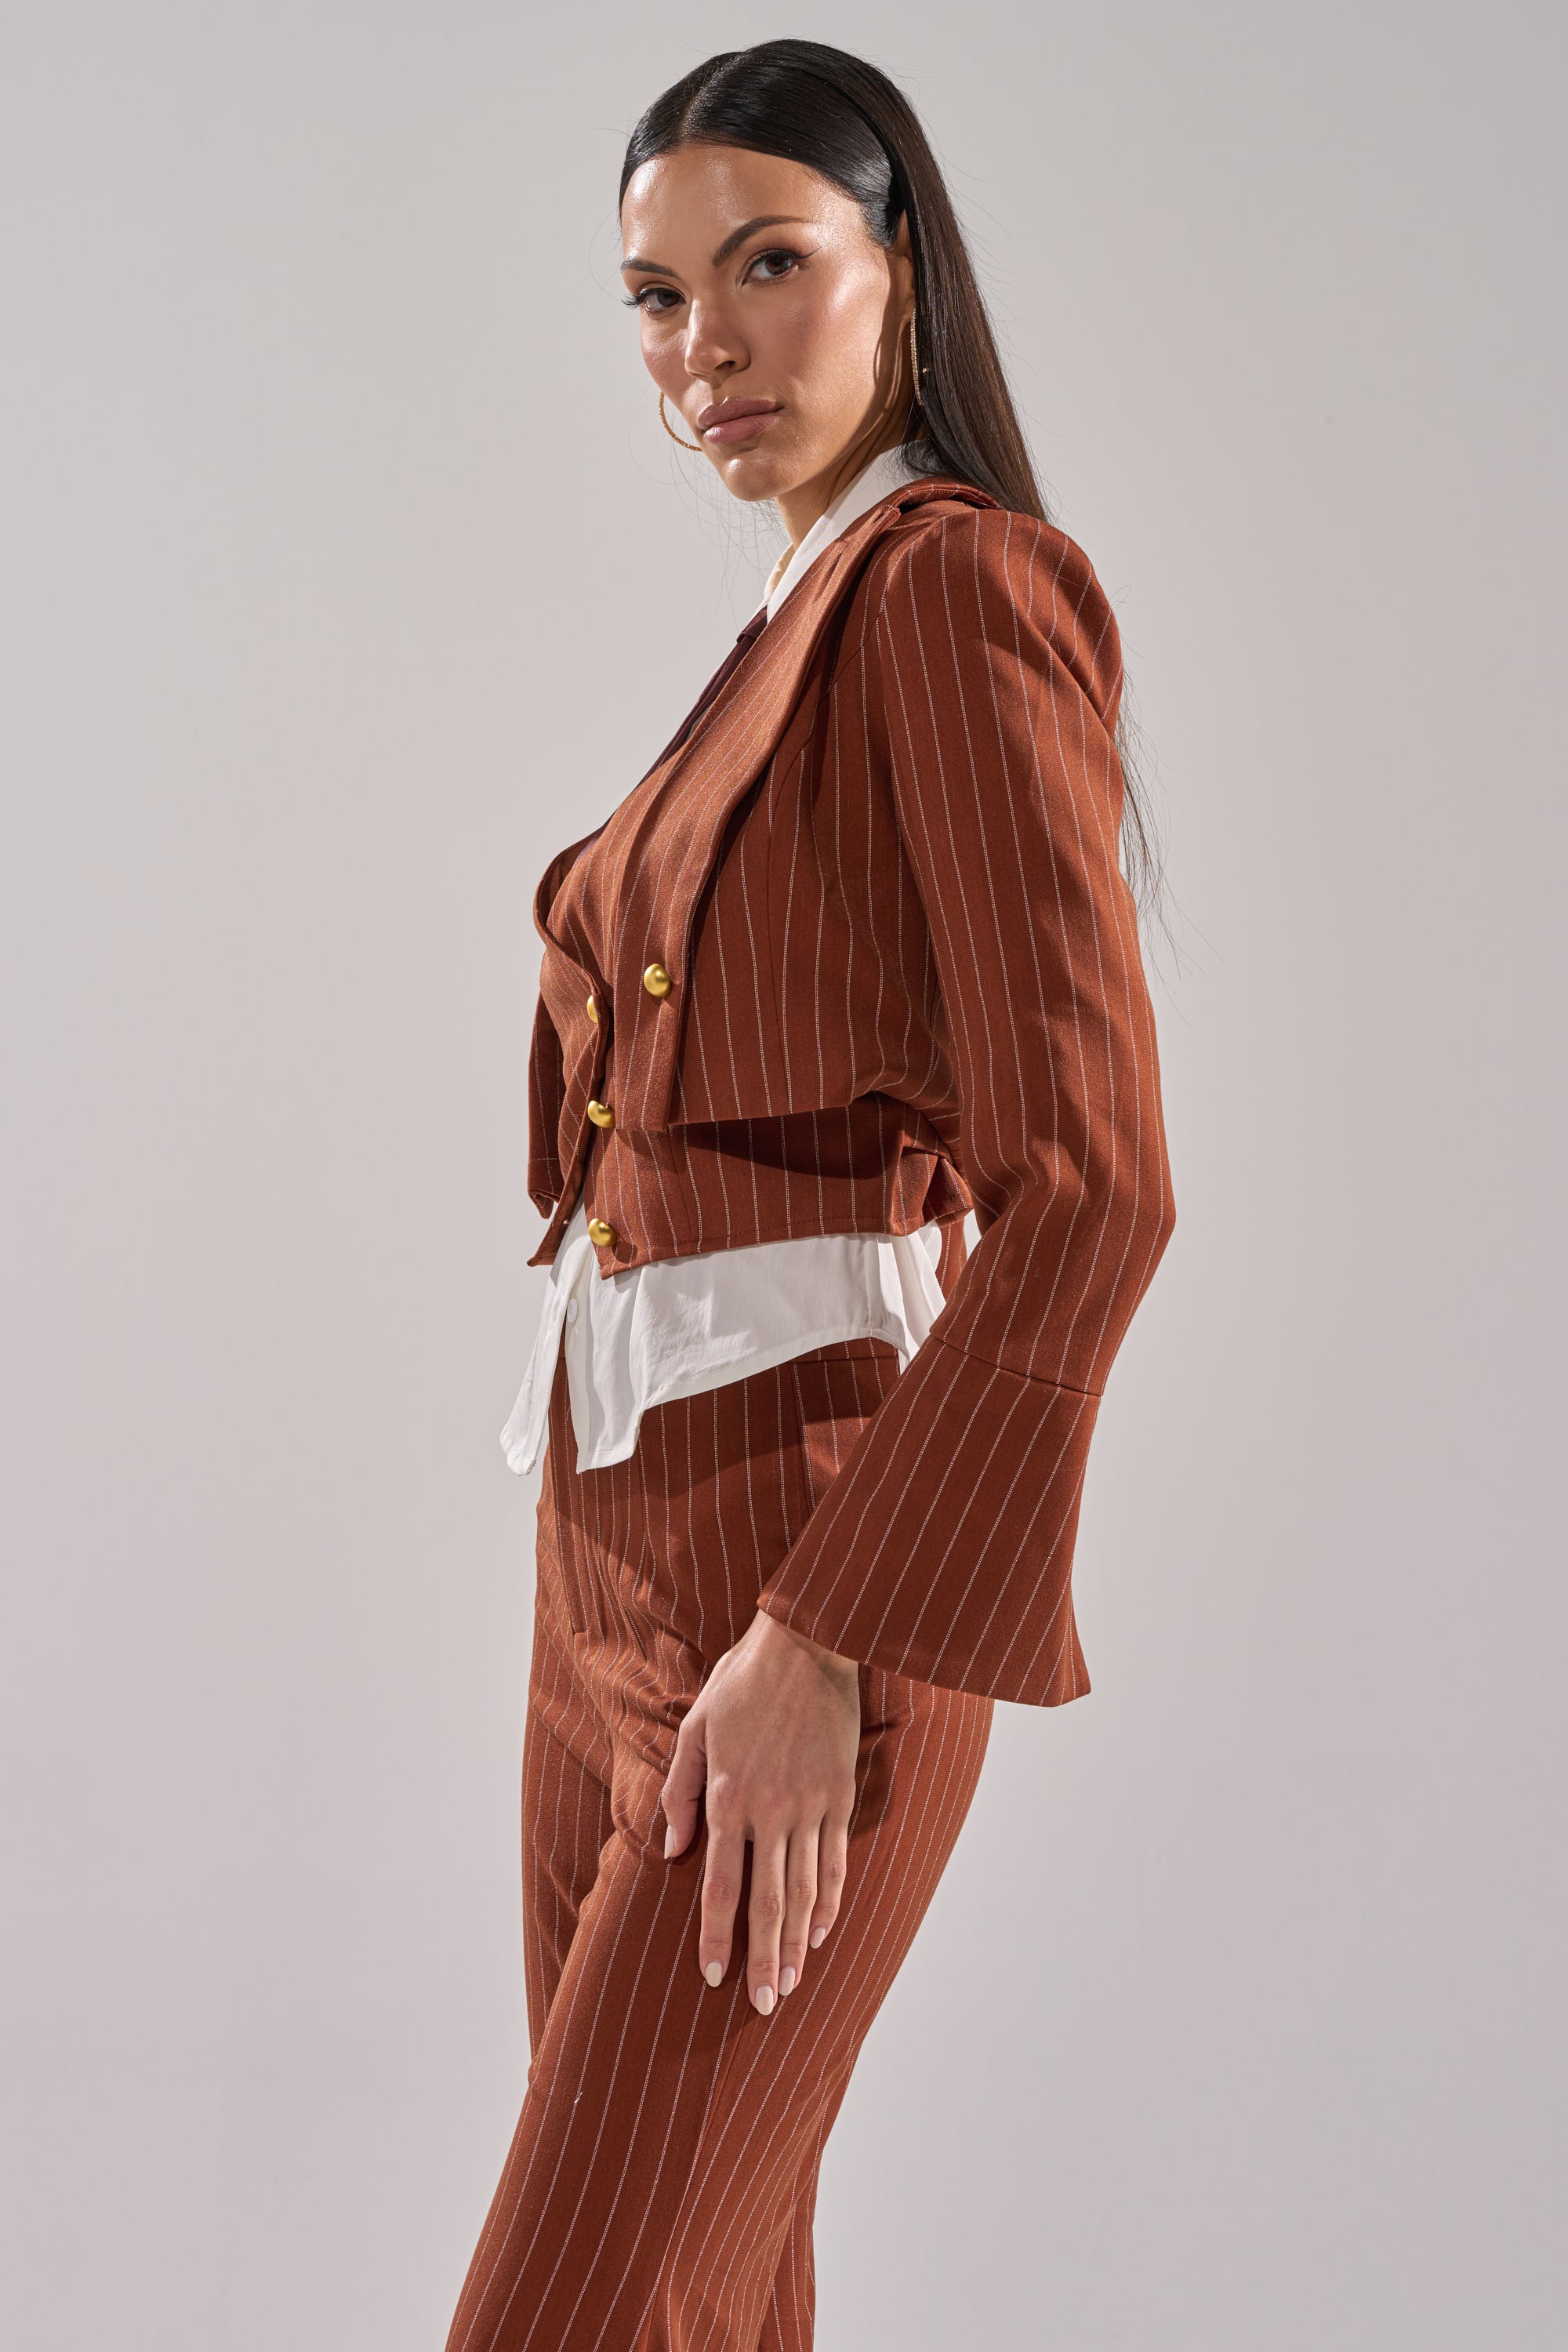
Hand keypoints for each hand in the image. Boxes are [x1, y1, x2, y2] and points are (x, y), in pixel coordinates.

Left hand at [659, 1608, 860, 2013]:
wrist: (809, 1644)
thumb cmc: (743, 1681)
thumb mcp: (696, 1728)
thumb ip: (680, 1793)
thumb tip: (671, 1852)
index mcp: (728, 1797)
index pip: (719, 1887)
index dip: (717, 1937)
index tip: (715, 1976)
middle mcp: (770, 1811)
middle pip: (768, 1904)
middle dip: (764, 1960)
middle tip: (764, 2005)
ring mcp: (811, 1806)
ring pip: (805, 1891)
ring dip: (798, 1943)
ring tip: (792, 1982)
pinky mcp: (840, 1795)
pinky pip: (836, 1860)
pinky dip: (831, 1900)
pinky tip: (823, 1930)